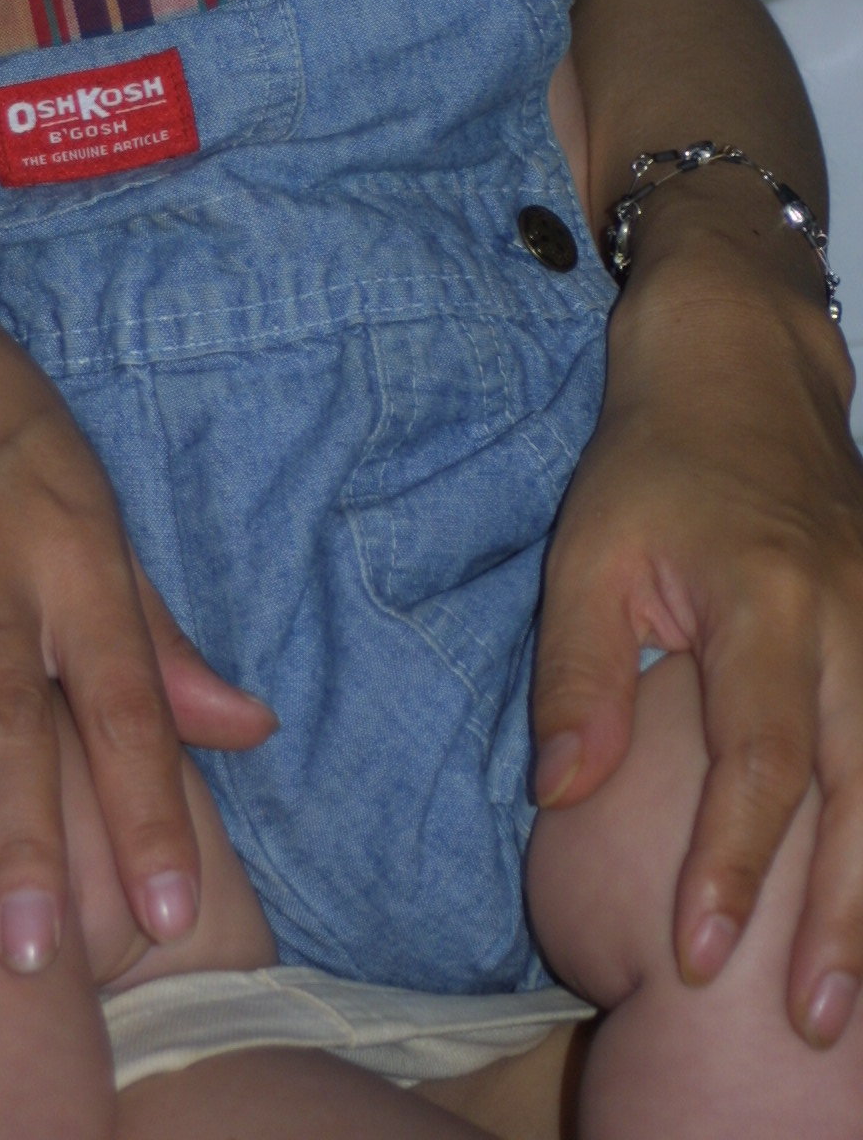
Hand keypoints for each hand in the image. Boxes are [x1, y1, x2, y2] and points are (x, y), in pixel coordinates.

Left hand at [532, 236, 861, 1045]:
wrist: (741, 372)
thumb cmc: (650, 467)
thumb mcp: (587, 553)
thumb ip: (580, 674)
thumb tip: (561, 794)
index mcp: (764, 599)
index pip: (761, 759)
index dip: (733, 861)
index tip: (700, 952)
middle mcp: (848, 618)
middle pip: (860, 792)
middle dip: (834, 916)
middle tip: (805, 1021)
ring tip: (850, 995)